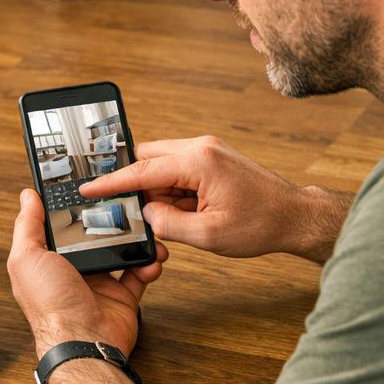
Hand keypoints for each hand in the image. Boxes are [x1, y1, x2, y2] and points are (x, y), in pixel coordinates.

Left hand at [7, 188, 165, 356]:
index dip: (73, 209)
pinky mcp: (121, 296)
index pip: (61, 227)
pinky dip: (148, 264)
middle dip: (110, 222)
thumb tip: (28, 197)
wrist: (83, 341)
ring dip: (135, 239)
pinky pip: (139, 274)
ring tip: (144, 228)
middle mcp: (73, 271)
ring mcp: (99, 283)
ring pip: (121, 251)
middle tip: (123, 206)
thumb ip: (27, 226)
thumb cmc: (50, 306)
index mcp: (48, 261)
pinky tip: (151, 256)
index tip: (87, 191)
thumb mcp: (27, 258)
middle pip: (94, 236)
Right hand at [78, 137, 348, 262]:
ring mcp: (208, 150)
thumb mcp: (208, 235)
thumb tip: (146, 214)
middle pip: (147, 158)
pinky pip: (178, 169)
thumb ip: (168, 224)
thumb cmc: (261, 224)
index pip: (142, 170)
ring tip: (173, 218)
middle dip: (136, 186)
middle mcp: (201, 147)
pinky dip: (172, 189)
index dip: (111, 182)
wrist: (294, 217)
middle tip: (132, 213)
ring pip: (161, 164)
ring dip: (157, 190)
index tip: (89, 188)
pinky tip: (183, 211)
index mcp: (198, 162)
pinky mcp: (212, 158)